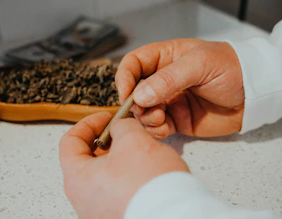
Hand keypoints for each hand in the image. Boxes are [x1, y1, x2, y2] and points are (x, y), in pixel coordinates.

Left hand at [59, 112, 188, 218]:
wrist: (176, 215)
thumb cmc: (150, 187)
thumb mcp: (134, 140)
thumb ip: (122, 126)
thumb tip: (121, 127)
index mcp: (78, 179)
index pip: (70, 141)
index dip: (89, 124)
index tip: (106, 118)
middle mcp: (84, 199)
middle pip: (88, 159)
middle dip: (108, 141)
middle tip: (125, 132)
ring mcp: (100, 210)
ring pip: (105, 174)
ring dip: (120, 158)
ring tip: (140, 151)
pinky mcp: (118, 214)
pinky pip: (117, 189)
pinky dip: (128, 175)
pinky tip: (145, 171)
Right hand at [115, 39, 243, 138]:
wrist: (254, 96)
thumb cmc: (231, 69)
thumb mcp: (199, 65)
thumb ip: (168, 79)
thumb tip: (139, 97)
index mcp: (165, 58)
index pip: (133, 64)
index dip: (124, 78)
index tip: (126, 94)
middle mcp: (162, 80)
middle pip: (134, 92)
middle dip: (135, 103)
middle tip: (147, 109)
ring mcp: (168, 101)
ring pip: (142, 112)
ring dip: (145, 118)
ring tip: (160, 118)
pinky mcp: (176, 120)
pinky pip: (156, 127)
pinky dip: (155, 130)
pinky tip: (164, 128)